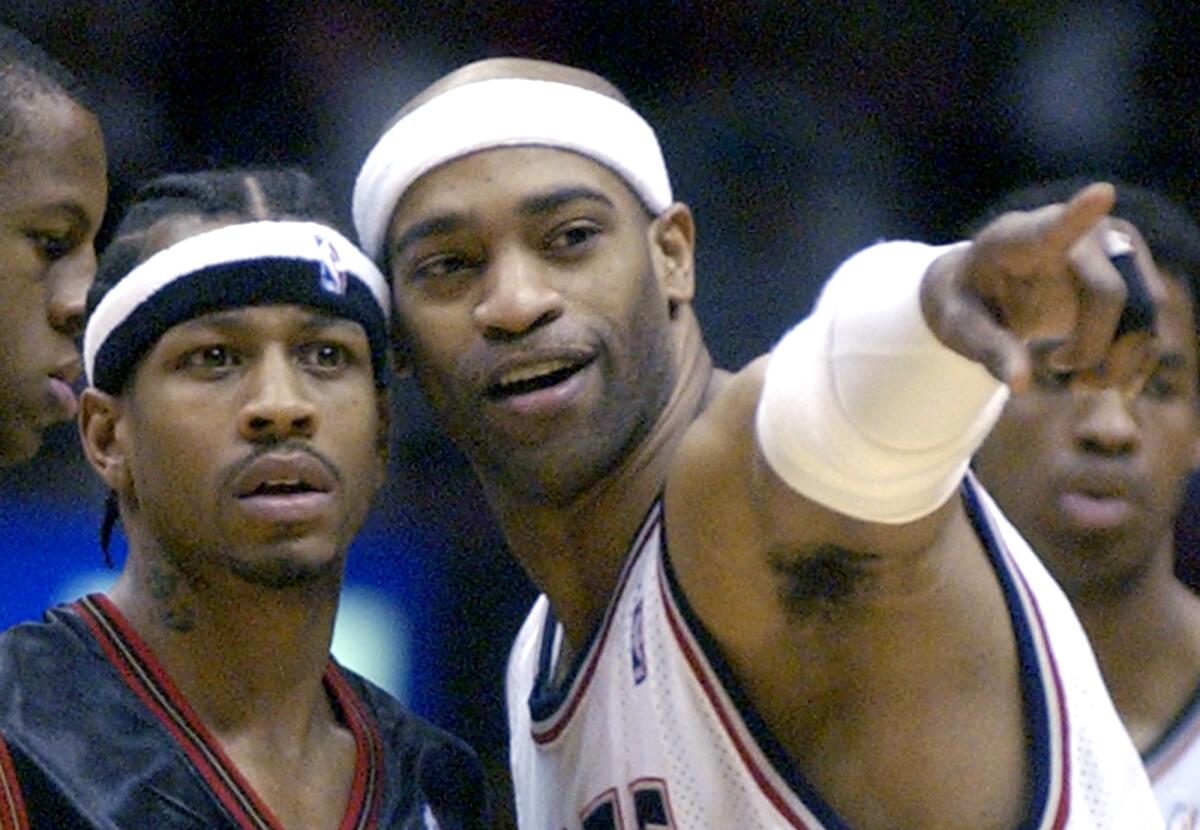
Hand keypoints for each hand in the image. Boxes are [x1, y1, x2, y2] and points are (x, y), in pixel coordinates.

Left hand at [920, 182, 1163, 392]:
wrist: (993, 288)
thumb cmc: (971, 302)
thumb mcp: (960, 327)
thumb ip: (987, 349)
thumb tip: (1019, 384)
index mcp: (1018, 239)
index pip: (1053, 228)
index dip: (1079, 215)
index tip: (1101, 194)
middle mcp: (1077, 232)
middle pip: (1110, 293)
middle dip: (1094, 348)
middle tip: (1064, 375)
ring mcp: (1113, 245)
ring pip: (1145, 309)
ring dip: (1121, 361)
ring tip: (1082, 384)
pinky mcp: (1134, 268)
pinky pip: (1152, 319)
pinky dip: (1136, 359)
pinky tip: (1111, 381)